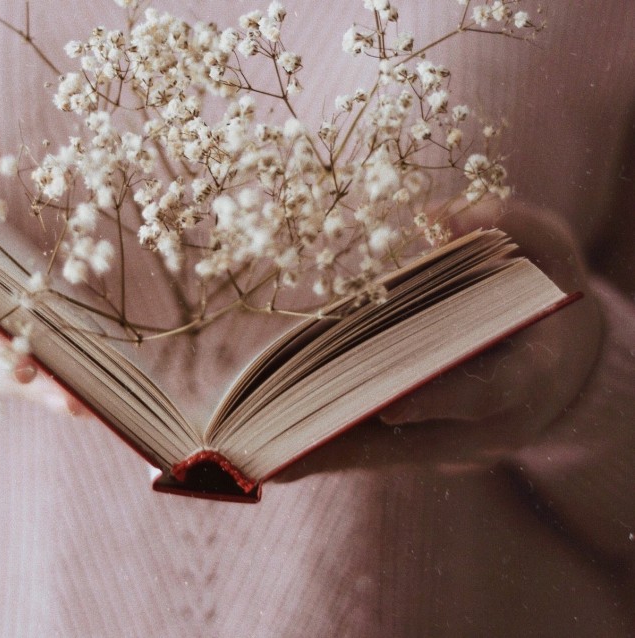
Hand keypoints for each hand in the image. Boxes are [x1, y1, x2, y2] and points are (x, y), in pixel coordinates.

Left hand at [274, 200, 602, 478]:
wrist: (561, 361)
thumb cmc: (548, 297)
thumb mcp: (549, 250)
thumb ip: (511, 224)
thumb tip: (441, 217)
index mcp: (529, 376)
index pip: (485, 394)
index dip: (439, 399)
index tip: (389, 405)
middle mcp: (491, 425)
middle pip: (415, 442)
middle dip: (350, 443)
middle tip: (287, 447)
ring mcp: (458, 443)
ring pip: (386, 455)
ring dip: (325, 454)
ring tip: (264, 454)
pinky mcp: (429, 445)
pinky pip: (376, 450)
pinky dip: (330, 448)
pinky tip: (279, 448)